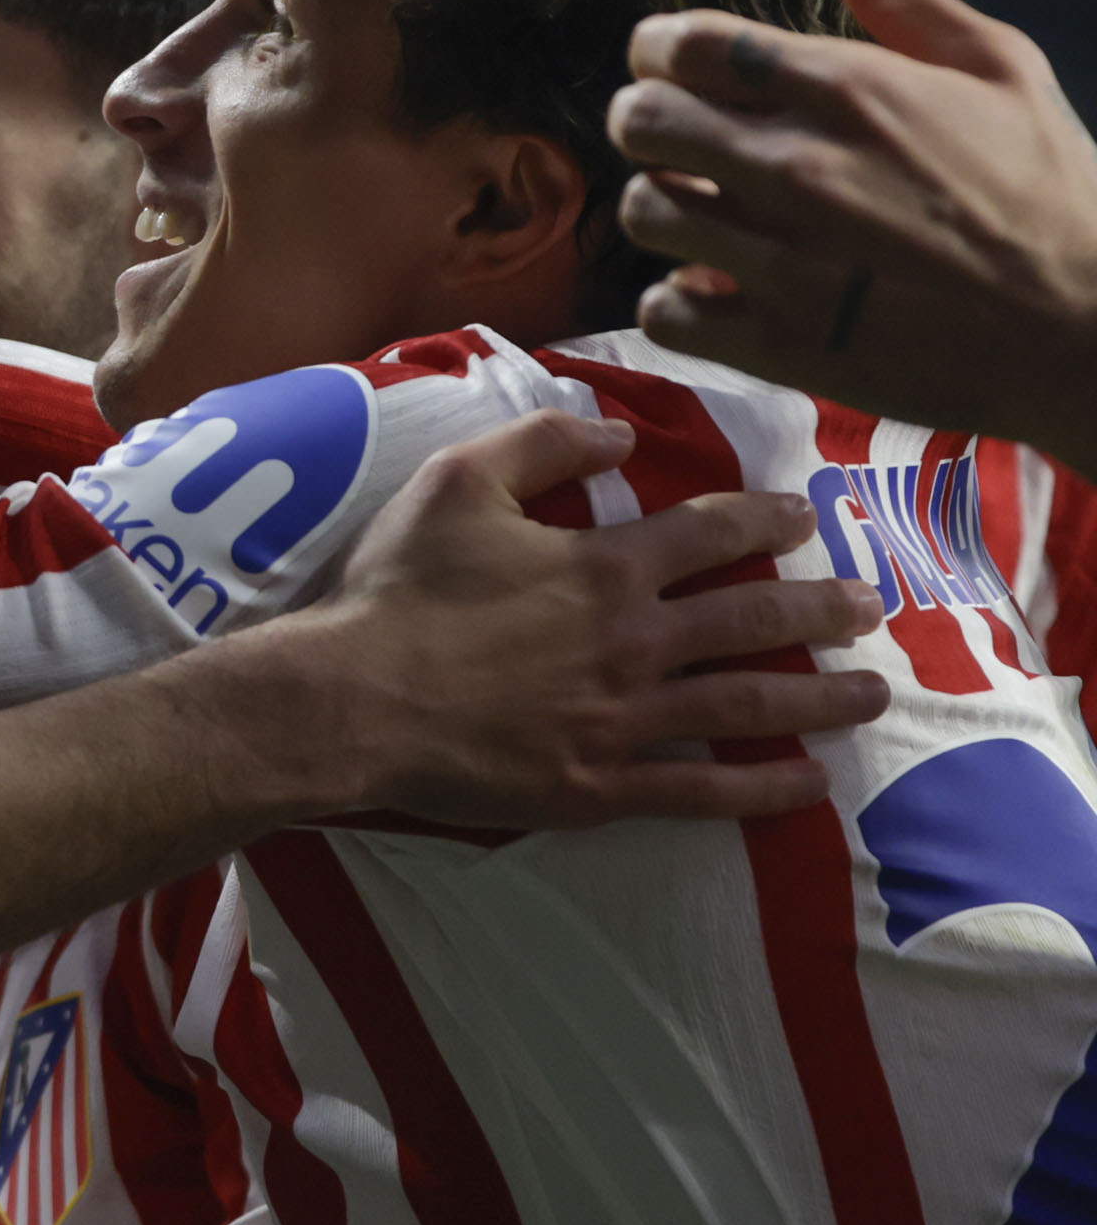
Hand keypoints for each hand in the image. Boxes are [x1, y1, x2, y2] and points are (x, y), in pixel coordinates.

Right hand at [291, 408, 882, 826]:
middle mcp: (634, 642)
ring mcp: (624, 719)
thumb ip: (539, 444)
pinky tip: (809, 783)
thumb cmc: (397, 588)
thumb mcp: (454, 482)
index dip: (761, 521)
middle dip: (821, 608)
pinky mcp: (601, 784)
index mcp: (603, 567)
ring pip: (749, 705)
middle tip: (867, 604)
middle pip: (753, 621)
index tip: (800, 519)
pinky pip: (702, 790)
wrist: (352, 699)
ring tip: (872, 692)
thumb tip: (617, 434)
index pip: (709, 534)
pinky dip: (764, 788)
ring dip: (821, 697)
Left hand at [612, 0, 1096, 470]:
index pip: (682, 43)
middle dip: (647, 119)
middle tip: (681, 136)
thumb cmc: (1050, 190)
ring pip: (643, 211)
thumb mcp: (997, 67)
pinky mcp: (778, 344)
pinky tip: (721, 288)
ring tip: (709, 212)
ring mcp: (782, 261)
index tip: (679, 65)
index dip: (660, 49)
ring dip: (666, 207)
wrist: (1089, 330)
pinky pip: (661, 311)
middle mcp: (799, 168)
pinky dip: (679, 300)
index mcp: (848, 90)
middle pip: (641, 120)